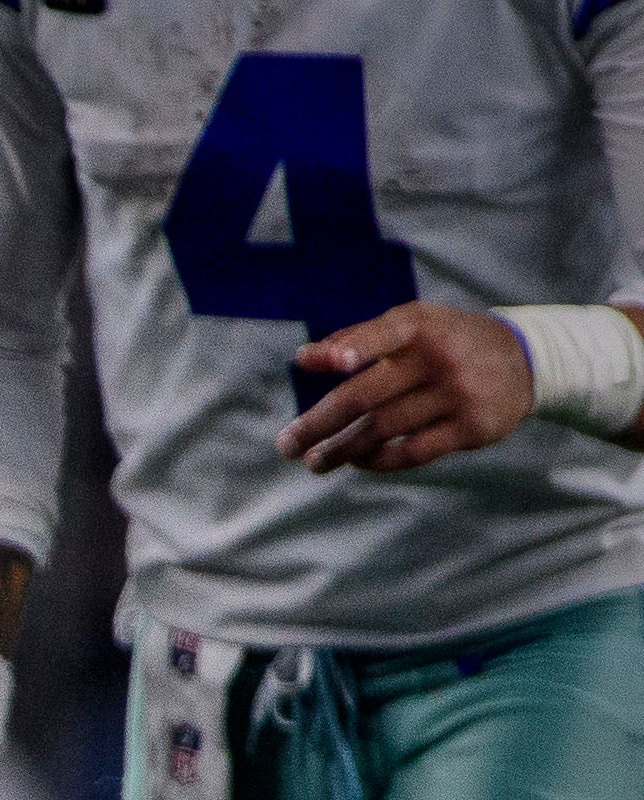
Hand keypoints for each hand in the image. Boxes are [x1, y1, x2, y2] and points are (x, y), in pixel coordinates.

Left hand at [277, 303, 535, 475]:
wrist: (525, 360)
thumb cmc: (447, 342)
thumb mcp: (413, 325)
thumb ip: (357, 338)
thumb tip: (304, 358)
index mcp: (421, 325)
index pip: (382, 333)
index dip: (351, 348)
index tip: (316, 363)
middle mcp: (440, 357)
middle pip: (366, 395)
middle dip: (318, 423)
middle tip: (286, 445)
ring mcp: (458, 393)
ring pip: (383, 429)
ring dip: (341, 449)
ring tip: (314, 462)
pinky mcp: (471, 427)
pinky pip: (411, 452)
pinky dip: (378, 460)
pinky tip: (357, 461)